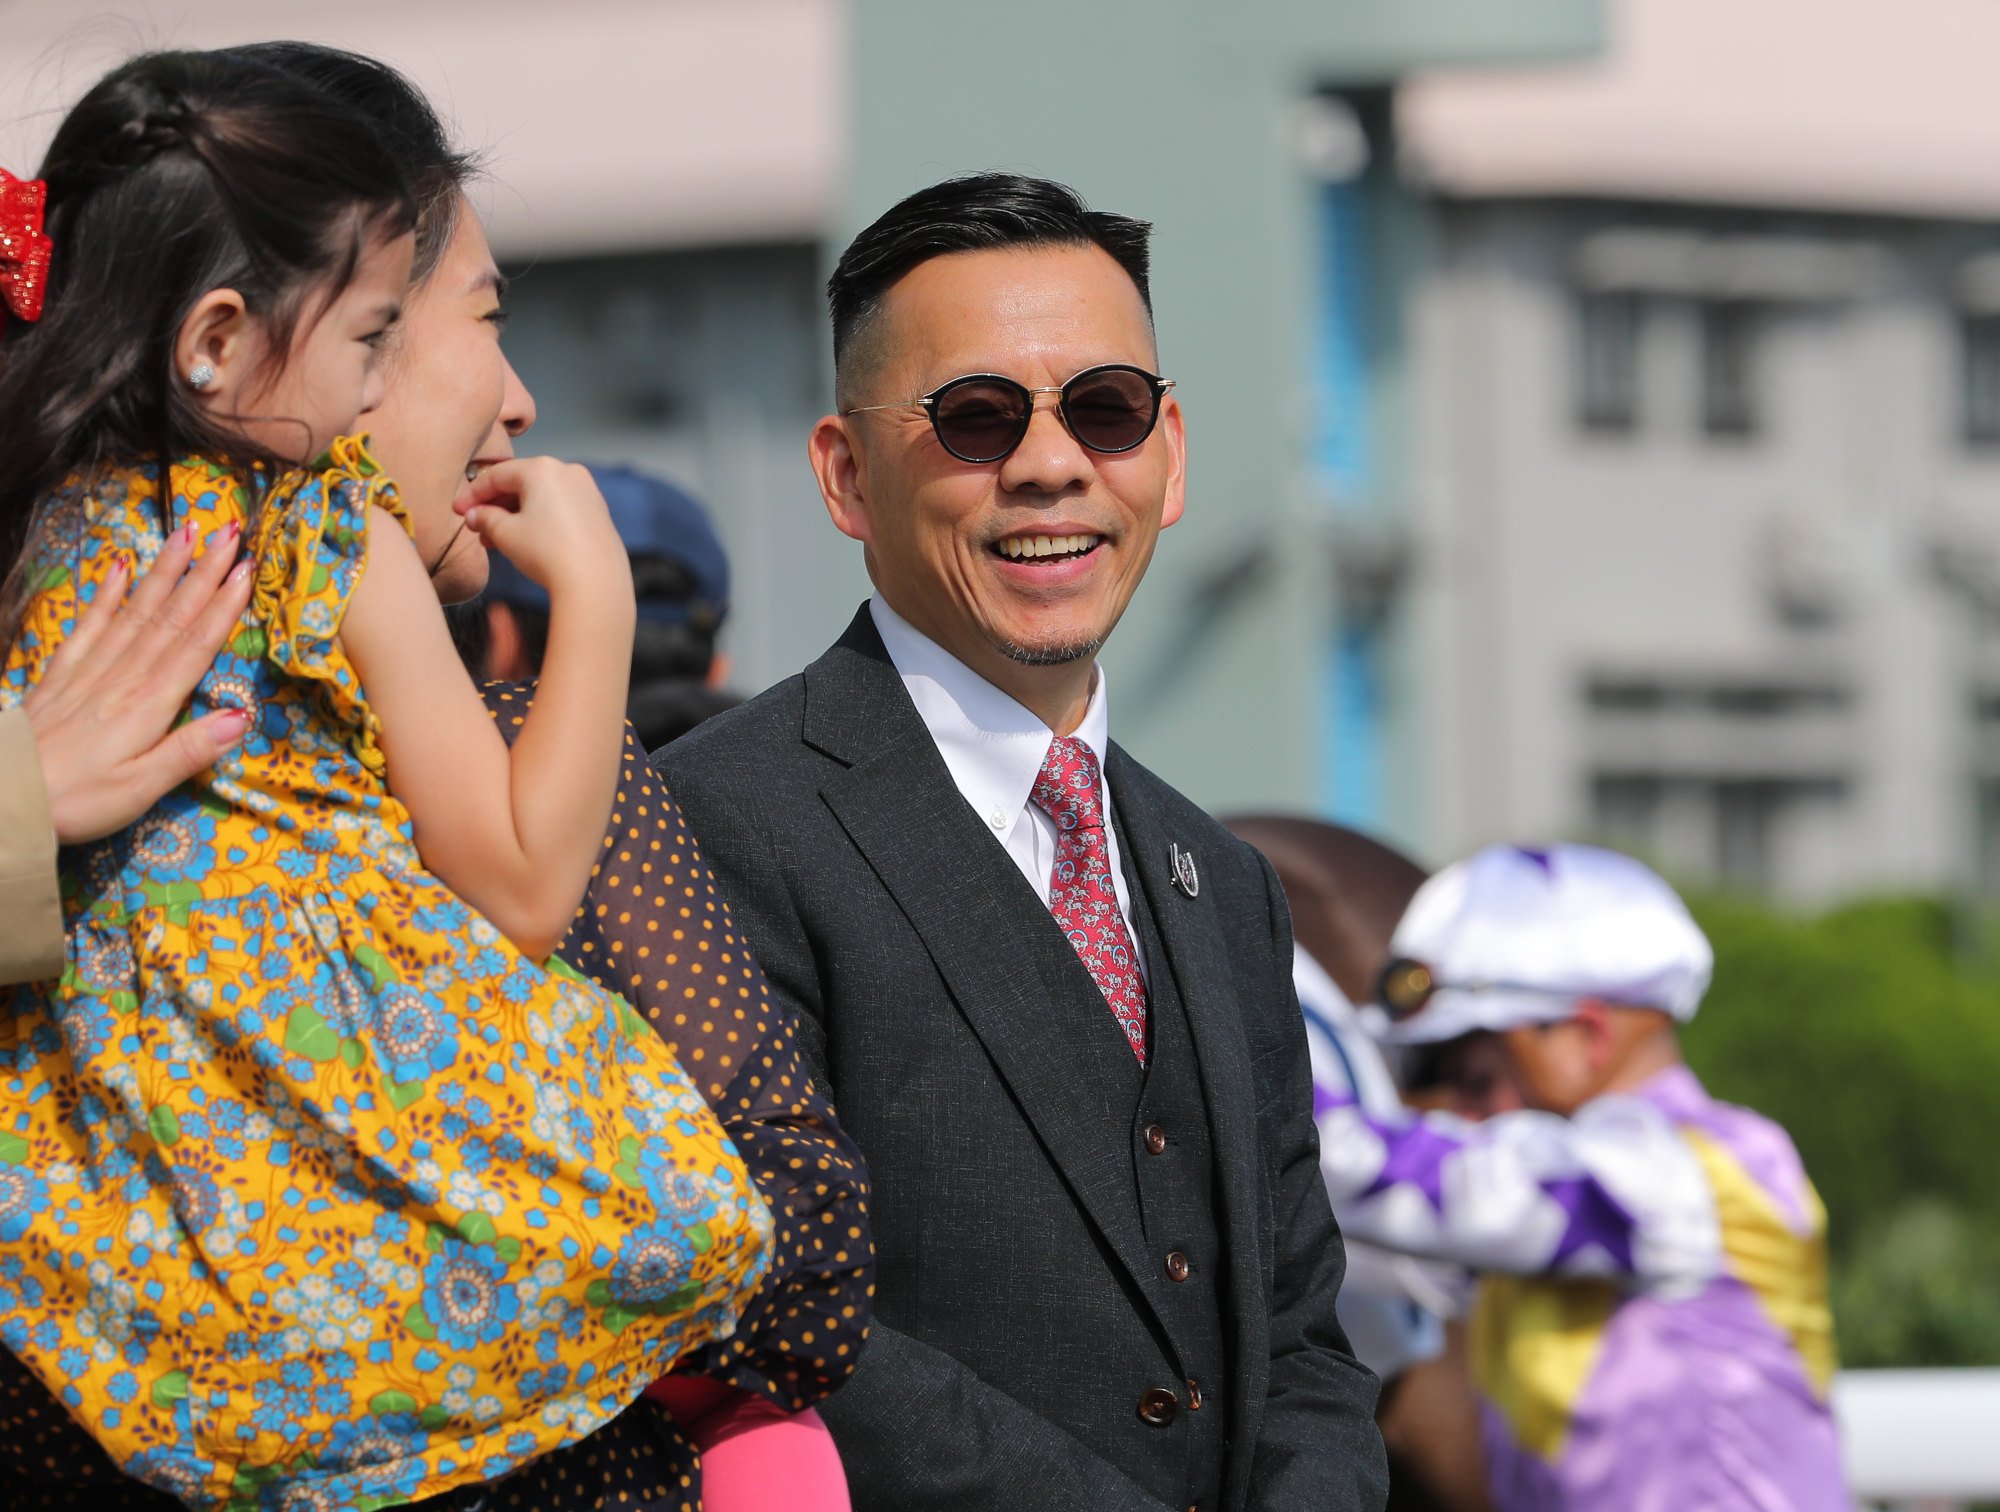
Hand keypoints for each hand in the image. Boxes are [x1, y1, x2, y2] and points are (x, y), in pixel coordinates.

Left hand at [25, 521, 254, 842]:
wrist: (5, 797)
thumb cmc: (75, 802)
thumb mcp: (139, 789)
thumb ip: (188, 751)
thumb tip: (240, 717)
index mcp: (148, 705)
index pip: (194, 646)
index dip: (223, 607)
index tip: (246, 569)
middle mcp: (123, 677)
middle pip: (171, 617)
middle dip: (203, 574)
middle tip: (228, 532)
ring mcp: (90, 670)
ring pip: (136, 611)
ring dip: (165, 571)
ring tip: (186, 534)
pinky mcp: (63, 674)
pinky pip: (90, 625)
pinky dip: (107, 594)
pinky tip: (120, 566)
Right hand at [454, 458, 633, 607]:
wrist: (595, 582)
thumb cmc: (549, 554)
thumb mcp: (505, 534)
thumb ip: (485, 519)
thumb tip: (476, 516)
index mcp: (542, 469)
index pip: (497, 476)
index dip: (473, 494)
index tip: (459, 510)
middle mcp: (568, 472)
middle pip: (520, 484)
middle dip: (495, 506)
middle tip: (476, 526)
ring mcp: (586, 491)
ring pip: (540, 497)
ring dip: (515, 515)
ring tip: (495, 539)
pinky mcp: (597, 511)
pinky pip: (559, 508)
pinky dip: (539, 519)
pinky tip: (524, 540)